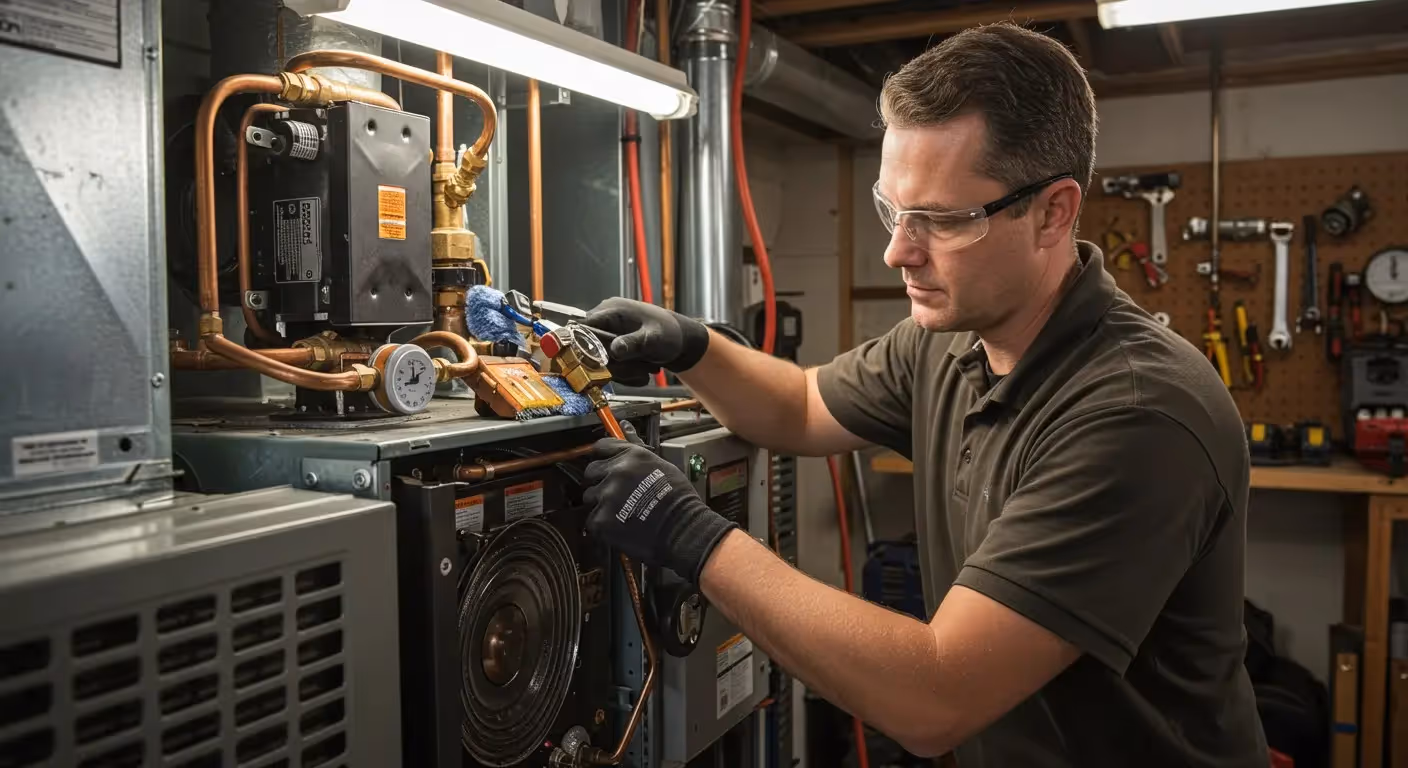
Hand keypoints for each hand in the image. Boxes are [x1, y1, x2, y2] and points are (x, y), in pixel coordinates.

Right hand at [582, 298, 710, 385]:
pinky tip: (641, 373)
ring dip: (621, 371)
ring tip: (645, 371)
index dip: (584, 347)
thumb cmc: (670, 333)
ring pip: (600, 360)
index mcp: (611, 310)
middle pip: (590, 348)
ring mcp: (608, 333)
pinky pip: (609, 364)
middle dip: (612, 366)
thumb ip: (633, 344)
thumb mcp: (653, 339)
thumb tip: (615, 350)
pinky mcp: (612, 346)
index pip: (582, 328)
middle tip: (637, 371)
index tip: (598, 363)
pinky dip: (623, 373)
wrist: (680, 340)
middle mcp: (605, 320)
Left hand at [583, 431, 736, 582]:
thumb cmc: (677, 498)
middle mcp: (617, 471)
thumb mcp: (660, 464)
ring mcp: (608, 495)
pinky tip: (620, 525)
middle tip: (616, 493)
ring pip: (590, 496)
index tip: (606, 466)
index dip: (602, 457)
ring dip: (601, 503)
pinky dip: (602, 524)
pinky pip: (592, 519)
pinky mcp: (602, 519)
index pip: (601, 447)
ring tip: (621, 511)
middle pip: (591, 472)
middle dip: (600, 481)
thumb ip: (636, 446)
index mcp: (631, 455)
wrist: (682, 529)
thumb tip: (624, 424)